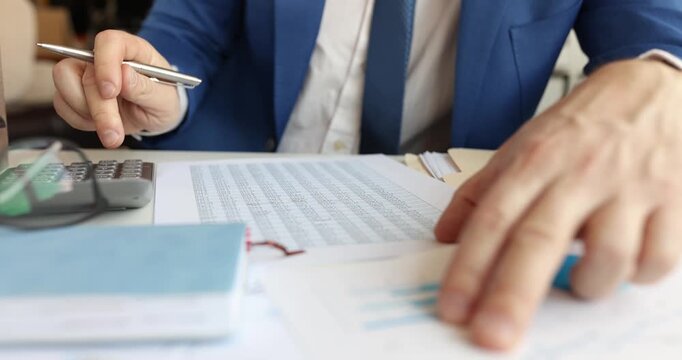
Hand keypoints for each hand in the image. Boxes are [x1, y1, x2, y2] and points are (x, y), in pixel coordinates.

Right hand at [52, 30, 180, 147]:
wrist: (154, 116)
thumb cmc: (162, 100)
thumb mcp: (165, 99)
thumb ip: (146, 88)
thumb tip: (125, 76)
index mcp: (131, 49)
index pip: (109, 43)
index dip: (106, 64)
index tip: (111, 91)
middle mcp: (104, 58)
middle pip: (87, 73)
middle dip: (100, 109)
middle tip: (114, 133)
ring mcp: (85, 73)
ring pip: (66, 85)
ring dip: (87, 114)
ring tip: (112, 128)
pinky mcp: (73, 92)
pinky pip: (63, 105)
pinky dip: (80, 121)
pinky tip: (100, 124)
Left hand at [435, 59, 681, 349]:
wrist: (651, 89)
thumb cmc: (578, 127)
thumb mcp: (521, 147)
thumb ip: (481, 192)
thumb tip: (444, 236)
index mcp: (534, 161)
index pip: (493, 220)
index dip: (469, 267)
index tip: (451, 308)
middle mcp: (578, 174)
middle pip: (539, 240)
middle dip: (513, 295)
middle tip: (492, 336)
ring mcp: (629, 188)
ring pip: (608, 257)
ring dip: (590, 285)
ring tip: (580, 283)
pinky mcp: (673, 200)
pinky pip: (659, 258)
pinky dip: (640, 274)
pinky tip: (626, 264)